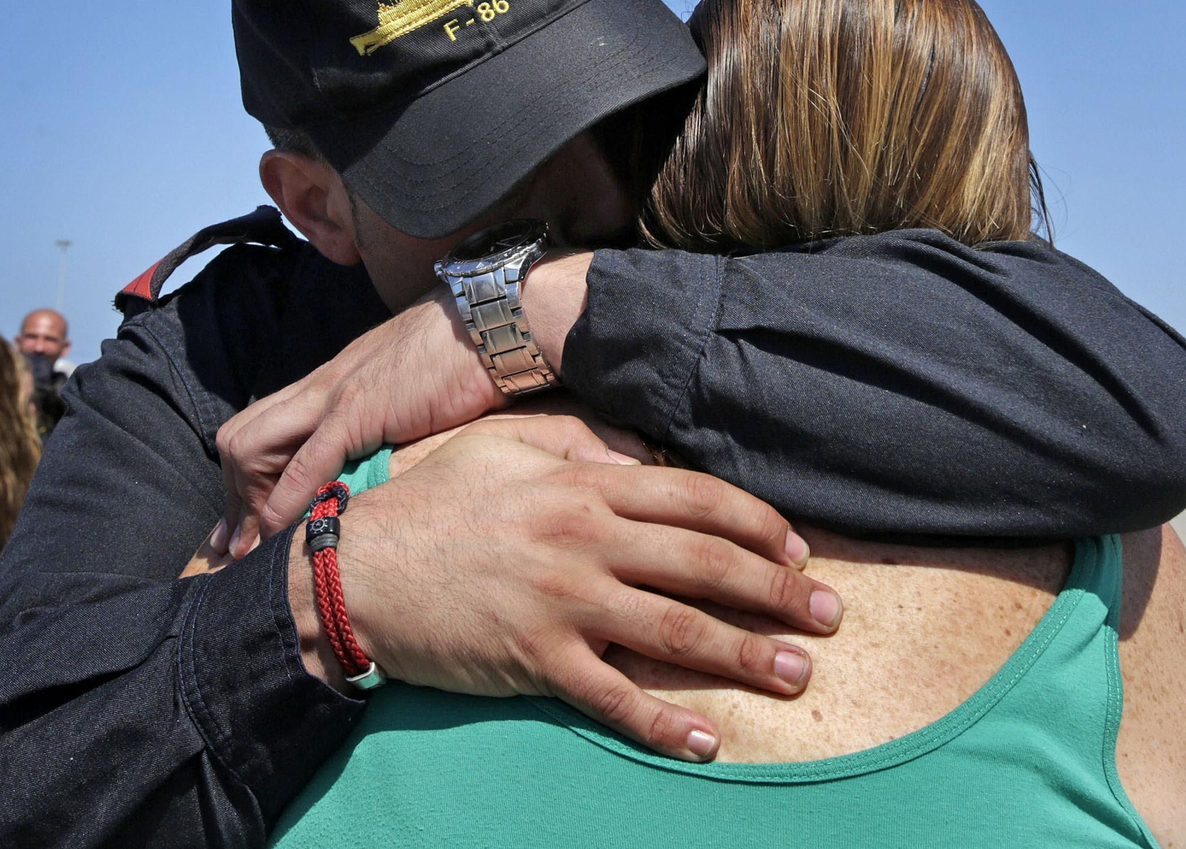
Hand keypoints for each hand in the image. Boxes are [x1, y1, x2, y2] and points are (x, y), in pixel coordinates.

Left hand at [215, 287, 505, 556]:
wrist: (495, 322)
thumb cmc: (469, 355)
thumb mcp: (413, 388)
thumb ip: (390, 415)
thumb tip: (394, 449)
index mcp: (332, 380)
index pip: (260, 428)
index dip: (247, 481)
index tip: (250, 527)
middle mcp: (320, 385)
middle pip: (239, 439)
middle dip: (235, 498)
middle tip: (241, 547)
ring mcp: (334, 394)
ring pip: (252, 448)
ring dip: (250, 505)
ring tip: (257, 551)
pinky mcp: (359, 409)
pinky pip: (304, 463)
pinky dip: (284, 504)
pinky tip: (278, 536)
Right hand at [288, 415, 842, 761]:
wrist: (355, 570)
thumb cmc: (431, 504)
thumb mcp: (501, 448)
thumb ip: (574, 445)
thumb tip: (637, 456)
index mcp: (582, 485)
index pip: (694, 499)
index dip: (757, 523)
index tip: (797, 549)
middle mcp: (584, 540)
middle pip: (704, 564)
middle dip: (777, 590)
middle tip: (830, 613)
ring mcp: (563, 603)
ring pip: (676, 630)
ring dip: (745, 655)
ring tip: (798, 674)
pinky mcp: (535, 661)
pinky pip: (613, 696)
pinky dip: (664, 721)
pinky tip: (705, 739)